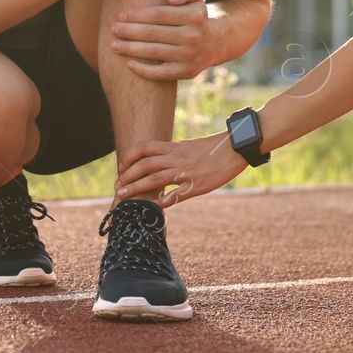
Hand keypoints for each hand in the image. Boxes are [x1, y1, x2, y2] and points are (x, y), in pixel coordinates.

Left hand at [111, 0, 212, 80]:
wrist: (211, 44)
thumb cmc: (193, 16)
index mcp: (194, 16)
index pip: (158, 15)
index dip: (137, 15)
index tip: (121, 15)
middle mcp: (193, 36)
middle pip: (153, 33)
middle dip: (129, 31)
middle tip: (113, 29)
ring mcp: (189, 56)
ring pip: (153, 52)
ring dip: (130, 49)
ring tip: (114, 45)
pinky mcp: (186, 72)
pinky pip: (161, 73)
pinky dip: (143, 71)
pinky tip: (128, 65)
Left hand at [116, 132, 245, 207]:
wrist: (236, 147)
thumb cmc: (213, 147)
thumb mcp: (189, 145)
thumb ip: (173, 152)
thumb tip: (159, 159)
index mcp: (174, 146)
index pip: (144, 148)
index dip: (129, 157)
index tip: (122, 166)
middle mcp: (176, 158)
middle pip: (144, 165)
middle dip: (127, 176)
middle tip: (117, 186)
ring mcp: (185, 172)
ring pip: (154, 179)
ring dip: (135, 188)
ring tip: (123, 196)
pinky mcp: (196, 185)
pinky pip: (175, 195)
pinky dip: (162, 201)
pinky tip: (153, 207)